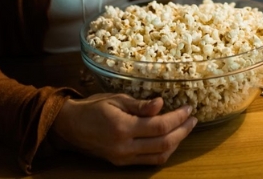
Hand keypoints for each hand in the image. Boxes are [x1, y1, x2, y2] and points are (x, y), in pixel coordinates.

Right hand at [49, 94, 196, 165]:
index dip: (178, 118)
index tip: (189, 108)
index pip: (160, 126)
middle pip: (164, 144)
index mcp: (123, 128)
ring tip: (184, 128)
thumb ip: (140, 105)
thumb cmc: (92, 107)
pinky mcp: (121, 163)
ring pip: (159, 157)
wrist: (69, 126)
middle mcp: (124, 147)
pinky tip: (169, 140)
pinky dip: (163, 152)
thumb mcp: (116, 99)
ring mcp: (123, 158)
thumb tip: (161, 103)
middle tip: (193, 119)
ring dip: (175, 143)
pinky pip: (148, 162)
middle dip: (182, 131)